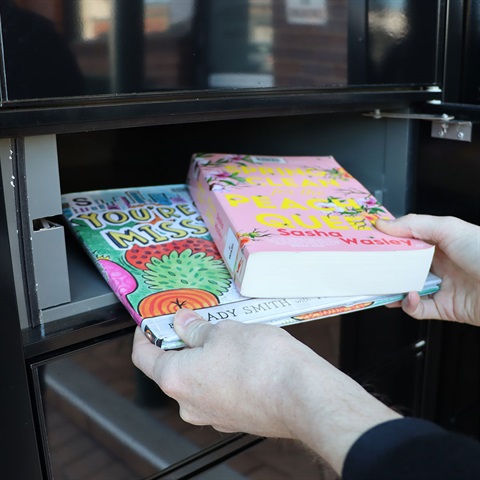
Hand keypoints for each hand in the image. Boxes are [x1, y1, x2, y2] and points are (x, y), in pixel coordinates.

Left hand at [132, 309, 399, 473]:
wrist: (302, 395)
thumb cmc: (261, 362)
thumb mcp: (224, 330)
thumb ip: (197, 329)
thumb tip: (182, 323)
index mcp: (176, 379)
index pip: (143, 357)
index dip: (145, 335)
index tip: (151, 322)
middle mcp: (189, 404)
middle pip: (172, 369)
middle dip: (181, 344)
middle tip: (196, 321)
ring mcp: (213, 415)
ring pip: (198, 381)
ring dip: (205, 358)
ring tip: (226, 336)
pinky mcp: (235, 418)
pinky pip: (219, 391)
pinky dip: (222, 374)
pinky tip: (242, 357)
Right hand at [376, 214, 479, 325]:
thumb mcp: (450, 229)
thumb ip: (414, 224)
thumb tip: (384, 223)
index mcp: (442, 242)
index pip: (408, 240)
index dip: (389, 240)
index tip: (370, 240)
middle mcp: (441, 264)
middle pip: (404, 265)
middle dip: (386, 266)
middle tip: (369, 265)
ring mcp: (442, 286)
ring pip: (407, 288)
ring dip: (393, 288)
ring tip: (382, 284)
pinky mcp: (444, 308)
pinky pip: (418, 309)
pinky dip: (409, 305)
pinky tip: (408, 297)